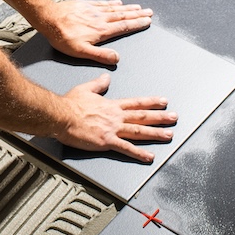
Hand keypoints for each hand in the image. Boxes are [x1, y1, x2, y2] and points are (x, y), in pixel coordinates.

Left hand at [39, 0, 153, 64]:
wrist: (49, 19)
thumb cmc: (63, 38)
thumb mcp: (81, 52)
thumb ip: (100, 55)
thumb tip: (116, 58)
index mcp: (101, 31)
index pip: (123, 27)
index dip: (137, 24)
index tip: (147, 21)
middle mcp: (100, 19)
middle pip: (123, 16)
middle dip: (137, 15)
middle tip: (149, 12)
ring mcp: (93, 11)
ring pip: (115, 9)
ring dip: (128, 8)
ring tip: (139, 7)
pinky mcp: (85, 5)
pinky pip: (103, 4)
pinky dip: (113, 3)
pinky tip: (118, 2)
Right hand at [55, 73, 176, 162]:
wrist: (61, 115)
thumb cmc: (69, 105)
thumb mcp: (85, 89)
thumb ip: (98, 84)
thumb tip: (105, 78)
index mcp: (111, 105)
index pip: (136, 103)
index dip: (151, 102)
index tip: (163, 101)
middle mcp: (115, 116)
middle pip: (142, 117)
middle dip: (160, 117)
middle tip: (174, 118)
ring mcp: (113, 129)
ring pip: (139, 131)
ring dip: (155, 133)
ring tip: (169, 135)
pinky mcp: (106, 141)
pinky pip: (126, 148)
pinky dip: (139, 153)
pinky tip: (149, 156)